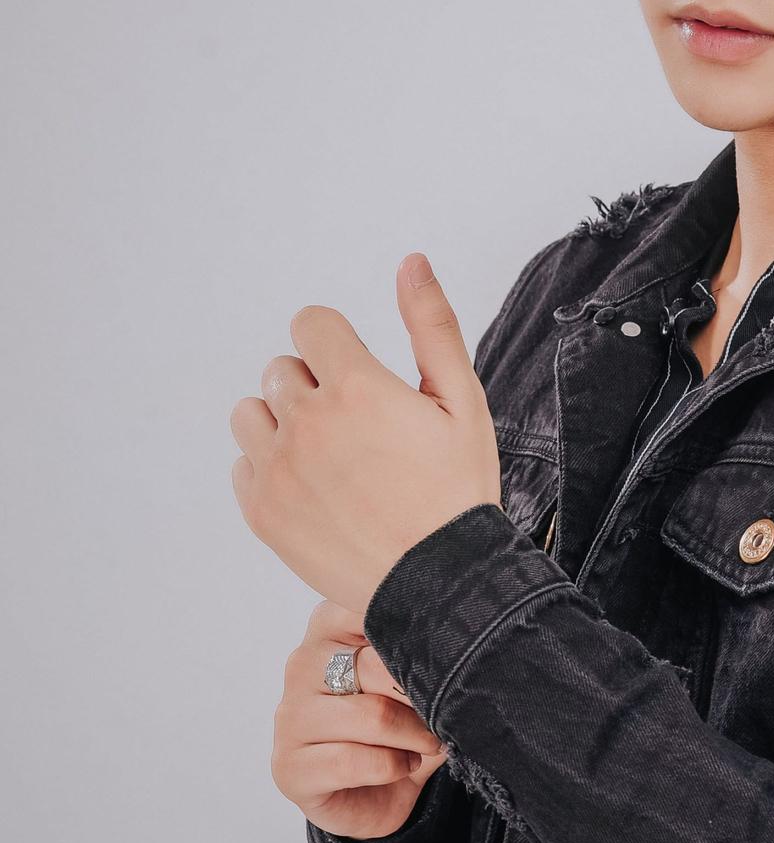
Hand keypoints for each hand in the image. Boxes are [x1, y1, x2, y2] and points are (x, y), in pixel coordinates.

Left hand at [230, 252, 502, 619]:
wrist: (440, 580)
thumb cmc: (458, 487)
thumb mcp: (463, 399)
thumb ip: (431, 324)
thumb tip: (411, 261)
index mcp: (357, 386)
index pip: (310, 324)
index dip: (337, 342)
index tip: (359, 371)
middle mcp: (308, 421)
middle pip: (282, 366)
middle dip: (316, 382)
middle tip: (359, 424)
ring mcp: (278, 469)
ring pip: (252, 411)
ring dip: (283, 420)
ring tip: (329, 452)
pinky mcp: (262, 512)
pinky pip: (242, 465)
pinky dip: (270, 468)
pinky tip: (315, 486)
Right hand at [273, 599, 448, 841]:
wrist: (374, 793)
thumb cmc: (396, 719)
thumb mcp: (411, 675)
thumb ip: (421, 650)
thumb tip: (454, 643)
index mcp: (328, 625)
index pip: (373, 609)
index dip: (418, 638)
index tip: (443, 657)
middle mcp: (303, 663)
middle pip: (378, 667)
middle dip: (422, 696)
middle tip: (443, 712)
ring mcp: (291, 716)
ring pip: (372, 716)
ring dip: (415, 735)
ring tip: (429, 742)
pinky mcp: (288, 767)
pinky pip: (353, 761)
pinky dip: (393, 766)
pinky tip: (404, 765)